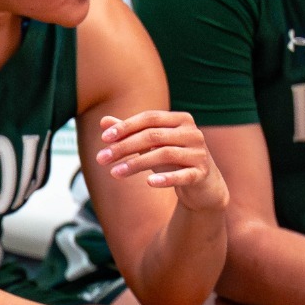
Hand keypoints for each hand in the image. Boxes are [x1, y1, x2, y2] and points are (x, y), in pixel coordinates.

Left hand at [95, 111, 228, 212]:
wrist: (203, 186)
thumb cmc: (174, 160)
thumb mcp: (152, 145)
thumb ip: (130, 132)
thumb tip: (103, 121)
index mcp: (181, 120)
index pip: (149, 118)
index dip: (126, 127)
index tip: (104, 138)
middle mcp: (192, 132)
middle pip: (153, 135)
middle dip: (124, 147)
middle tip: (101, 159)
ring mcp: (199, 153)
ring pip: (163, 154)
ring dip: (135, 164)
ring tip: (114, 173)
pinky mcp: (202, 173)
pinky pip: (183, 175)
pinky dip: (166, 178)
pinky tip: (149, 183)